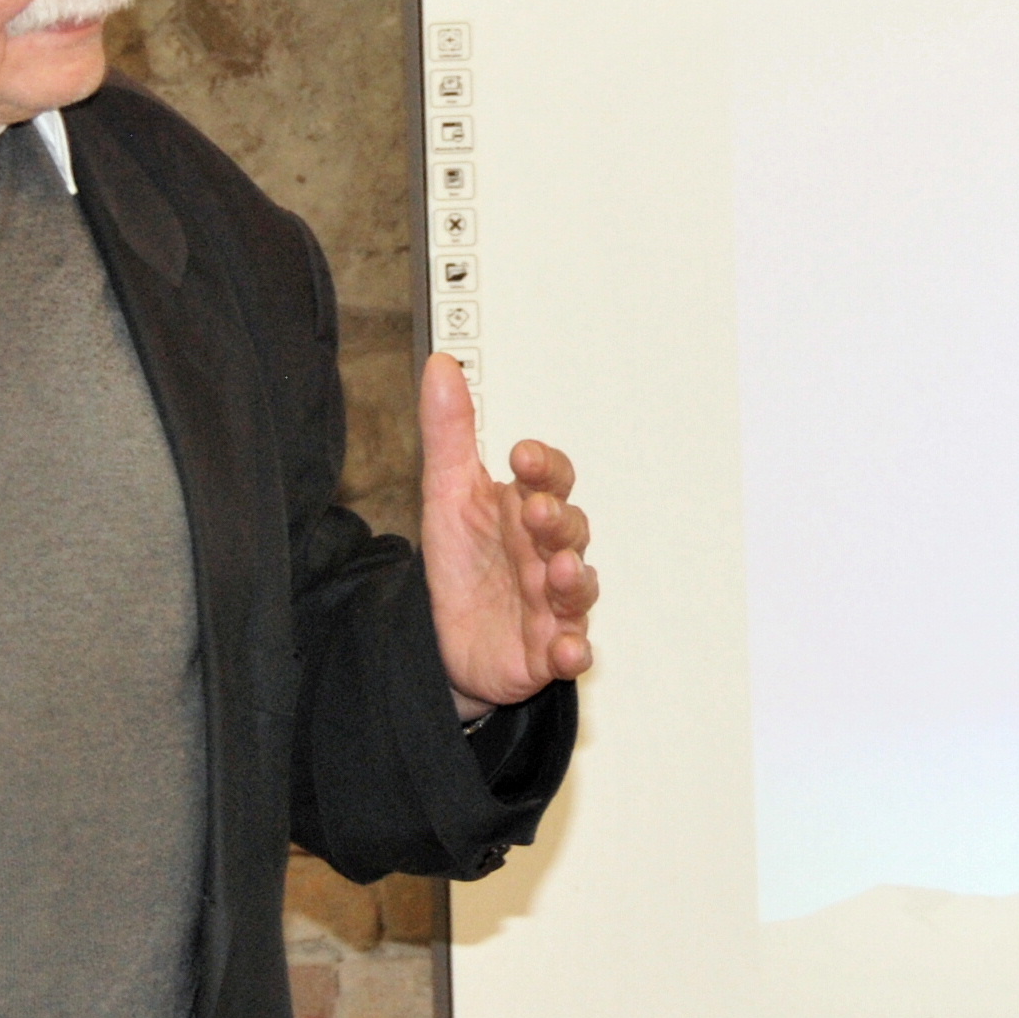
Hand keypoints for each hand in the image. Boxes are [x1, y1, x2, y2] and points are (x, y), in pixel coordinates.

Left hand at [416, 353, 596, 719]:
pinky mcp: (547, 650)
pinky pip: (570, 650)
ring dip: (573, 579)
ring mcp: (552, 603)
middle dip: (557, 520)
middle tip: (537, 511)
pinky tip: (568, 648)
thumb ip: (450, 432)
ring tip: (561, 570)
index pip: (550, 478)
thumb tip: (442, 367)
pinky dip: (574, 650)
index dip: (543, 467)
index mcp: (526, 510)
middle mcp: (547, 553)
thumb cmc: (462, 565)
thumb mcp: (446, 494)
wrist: (445, 640)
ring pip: (576, 588)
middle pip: (569, 529)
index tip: (522, 455)